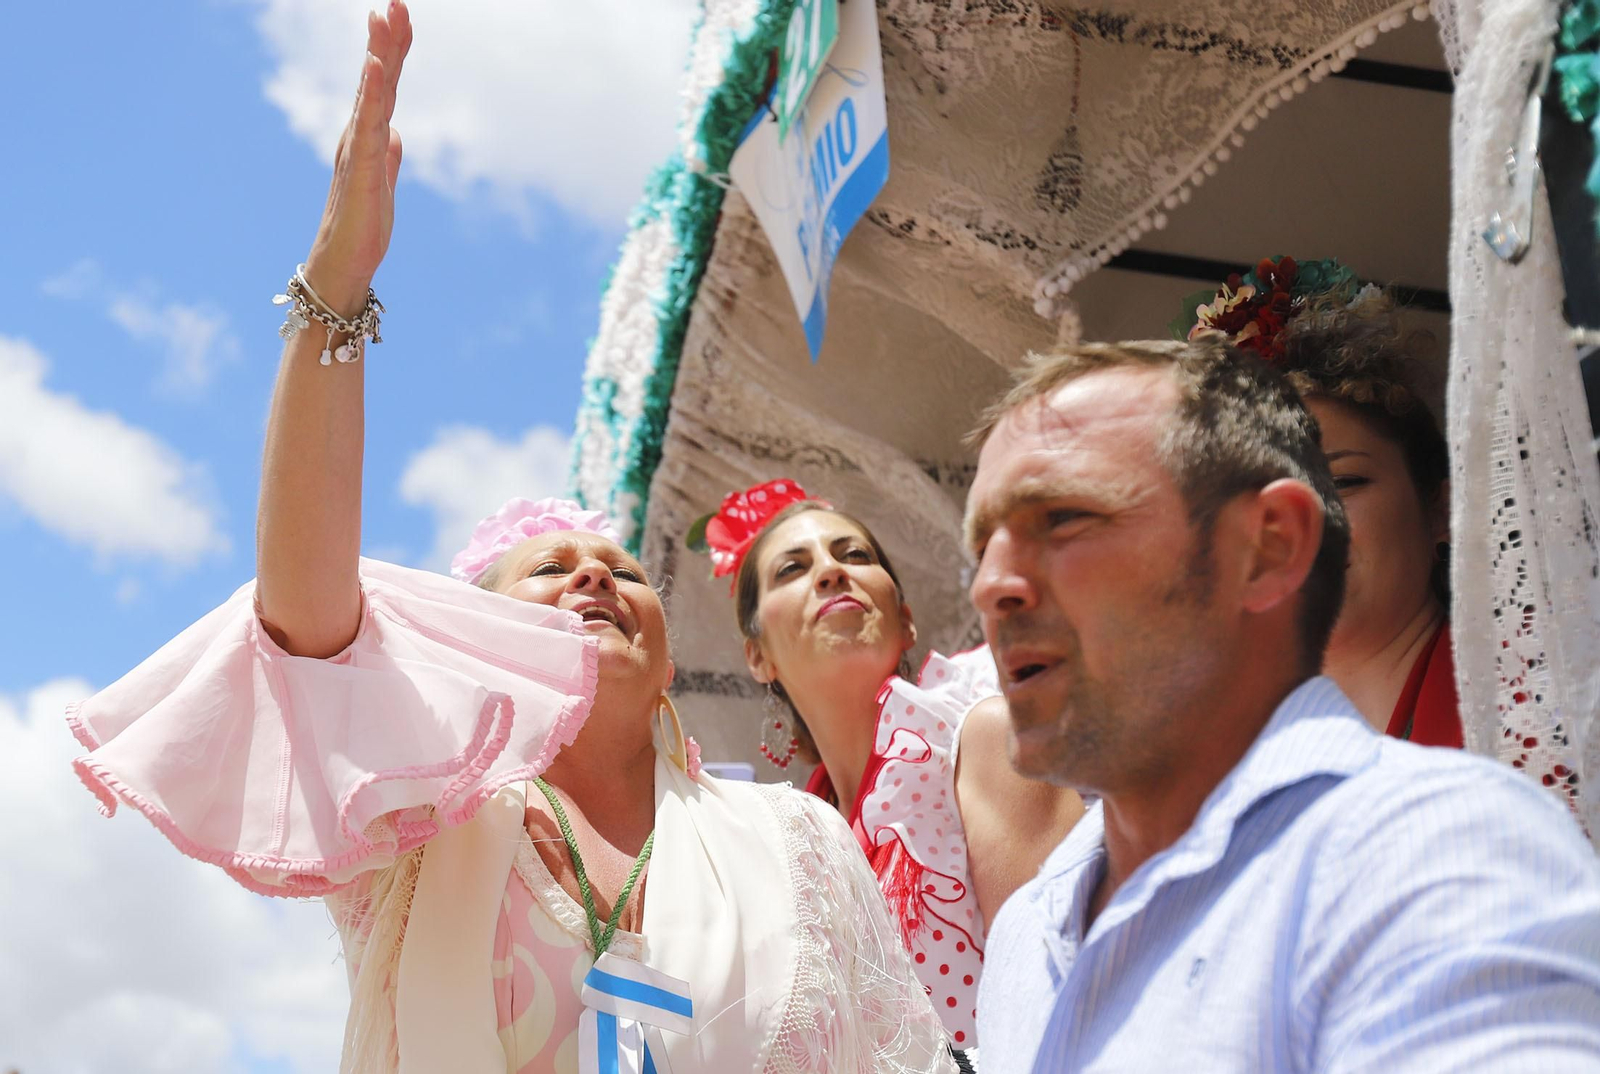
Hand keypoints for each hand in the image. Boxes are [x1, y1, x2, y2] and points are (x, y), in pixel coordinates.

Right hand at [304, 2, 412, 316]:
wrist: (345, 267)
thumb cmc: (361, 229)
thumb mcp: (383, 184)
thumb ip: (388, 157)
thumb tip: (394, 134)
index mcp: (367, 138)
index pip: (384, 86)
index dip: (392, 51)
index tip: (398, 14)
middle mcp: (358, 136)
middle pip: (377, 80)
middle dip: (386, 40)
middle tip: (394, 1)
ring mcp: (357, 151)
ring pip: (370, 95)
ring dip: (378, 55)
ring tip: (382, 18)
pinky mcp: (361, 170)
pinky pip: (368, 126)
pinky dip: (373, 96)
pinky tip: (376, 68)